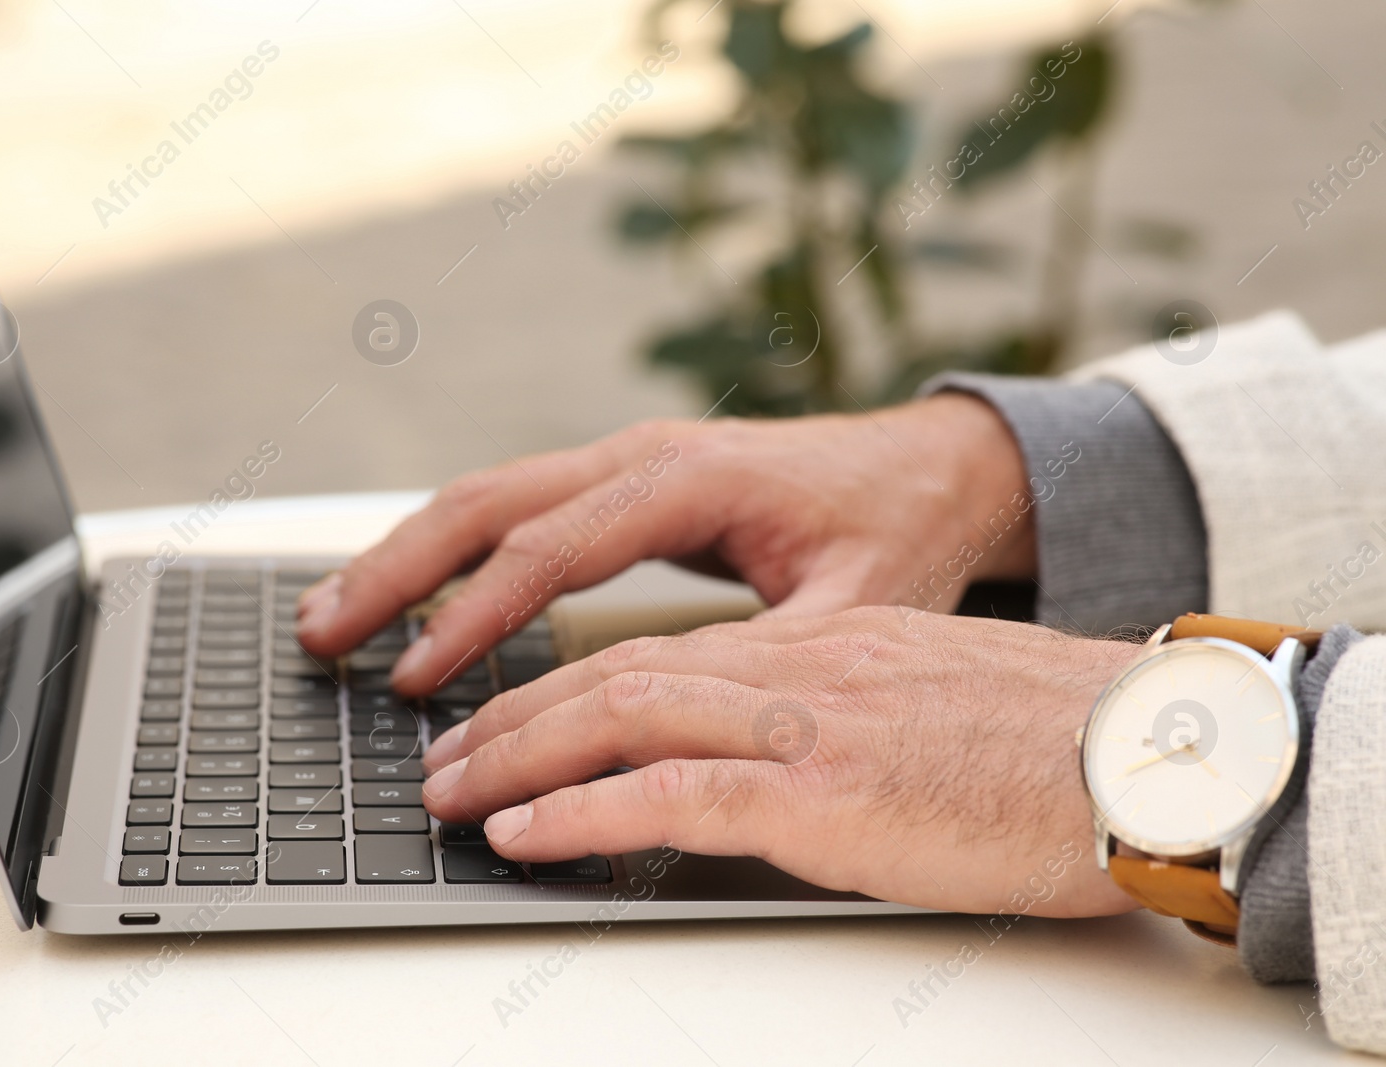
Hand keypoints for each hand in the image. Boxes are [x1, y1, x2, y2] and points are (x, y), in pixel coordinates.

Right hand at [297, 394, 1033, 693]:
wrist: (936, 468)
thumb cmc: (898, 532)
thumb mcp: (859, 608)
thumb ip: (776, 661)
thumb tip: (698, 727)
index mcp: (688, 480)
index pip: (550, 550)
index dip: (475, 618)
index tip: (415, 680)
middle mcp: (642, 456)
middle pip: (485, 502)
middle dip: (395, 570)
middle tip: (320, 635)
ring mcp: (628, 460)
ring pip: (487, 497)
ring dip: (405, 556)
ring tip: (332, 618)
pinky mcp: (627, 481)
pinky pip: (517, 509)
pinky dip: (453, 553)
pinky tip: (414, 599)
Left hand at [418, 608, 1140, 916]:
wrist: (1145, 755)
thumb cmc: (1049, 744)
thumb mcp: (919, 709)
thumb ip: (834, 722)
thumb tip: (767, 768)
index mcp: (818, 644)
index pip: (659, 655)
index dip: (566, 687)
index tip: (508, 722)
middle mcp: (796, 666)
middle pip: (616, 673)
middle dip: (513, 716)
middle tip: (442, 755)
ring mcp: (805, 721)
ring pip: (621, 716)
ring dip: (517, 757)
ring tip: (448, 794)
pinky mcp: (824, 790)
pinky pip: (670, 793)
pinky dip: (579, 811)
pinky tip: (520, 833)